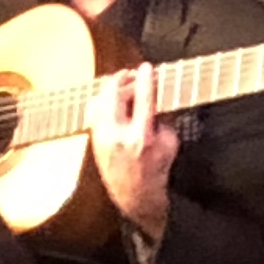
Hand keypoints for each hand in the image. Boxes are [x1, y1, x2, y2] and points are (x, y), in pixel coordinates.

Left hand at [85, 67, 179, 235]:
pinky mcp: (93, 138)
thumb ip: (163, 118)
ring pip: (100, 100)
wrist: (133, 195)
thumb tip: (155, 95)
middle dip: (124, 79)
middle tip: (134, 73)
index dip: (145, 79)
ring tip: (124, 84)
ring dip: (113, 88)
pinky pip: (94, 110)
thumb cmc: (155, 171)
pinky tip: (112, 98)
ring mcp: (101, 137)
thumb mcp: (170, 144)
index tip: (147, 67)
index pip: (143, 99)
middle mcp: (117, 136)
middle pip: (114, 94)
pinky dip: (103, 99)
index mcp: (140, 137)